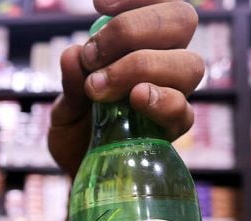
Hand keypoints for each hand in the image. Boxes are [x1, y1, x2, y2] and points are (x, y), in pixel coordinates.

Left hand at [48, 0, 203, 177]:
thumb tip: (73, 55)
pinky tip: (136, 98)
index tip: (100, 4)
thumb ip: (69, 82)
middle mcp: (164, 62)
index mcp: (141, 43)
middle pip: (182, 20)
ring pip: (188, 63)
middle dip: (133, 29)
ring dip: (139, 66)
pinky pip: (184, 111)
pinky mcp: (171, 131)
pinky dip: (162, 100)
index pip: (161, 2)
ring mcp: (173, 96)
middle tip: (93, 55)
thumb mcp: (63, 106)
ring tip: (97, 87)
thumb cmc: (76, 131)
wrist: (79, 174)